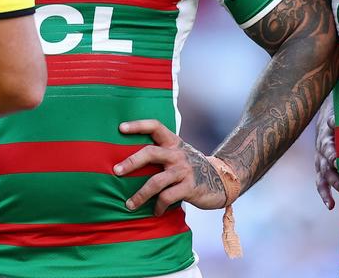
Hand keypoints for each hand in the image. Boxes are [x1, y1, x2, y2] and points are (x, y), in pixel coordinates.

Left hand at [113, 119, 228, 215]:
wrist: (221, 181)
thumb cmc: (191, 169)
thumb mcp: (179, 155)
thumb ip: (162, 153)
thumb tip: (129, 161)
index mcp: (173, 143)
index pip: (155, 126)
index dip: (138, 125)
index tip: (120, 128)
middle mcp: (178, 154)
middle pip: (150, 152)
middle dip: (131, 162)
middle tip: (116, 171)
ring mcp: (184, 171)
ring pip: (156, 181)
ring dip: (140, 195)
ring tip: (129, 205)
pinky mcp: (189, 187)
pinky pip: (167, 197)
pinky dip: (158, 206)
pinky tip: (155, 212)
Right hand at [313, 95, 338, 209]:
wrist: (326, 126)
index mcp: (328, 135)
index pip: (327, 143)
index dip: (331, 152)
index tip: (337, 159)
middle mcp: (322, 149)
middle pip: (324, 162)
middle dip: (332, 172)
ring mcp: (320, 160)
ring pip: (322, 175)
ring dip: (331, 185)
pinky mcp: (321, 170)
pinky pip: (320, 184)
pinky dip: (324, 195)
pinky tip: (331, 205)